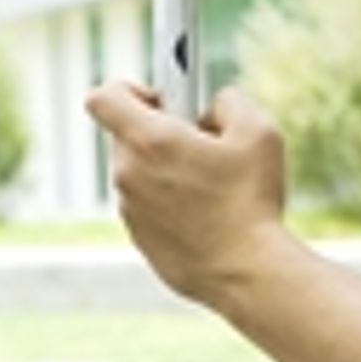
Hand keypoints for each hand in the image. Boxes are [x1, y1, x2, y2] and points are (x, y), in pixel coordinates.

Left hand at [82, 79, 289, 305]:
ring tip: (206, 181)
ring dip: (161, 167)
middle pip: (123, 134)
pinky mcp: (138, 238)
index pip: (103, 97)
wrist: (246, 272)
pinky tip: (203, 211)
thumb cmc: (251, 201)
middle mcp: (128, 175)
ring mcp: (129, 210)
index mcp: (149, 142)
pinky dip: (165, 200)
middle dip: (156, 130)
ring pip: (135, 172)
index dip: (129, 89)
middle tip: (196, 140)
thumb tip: (212, 106)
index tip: (162, 99)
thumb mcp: (257, 131)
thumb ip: (229, 100)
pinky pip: (144, 205)